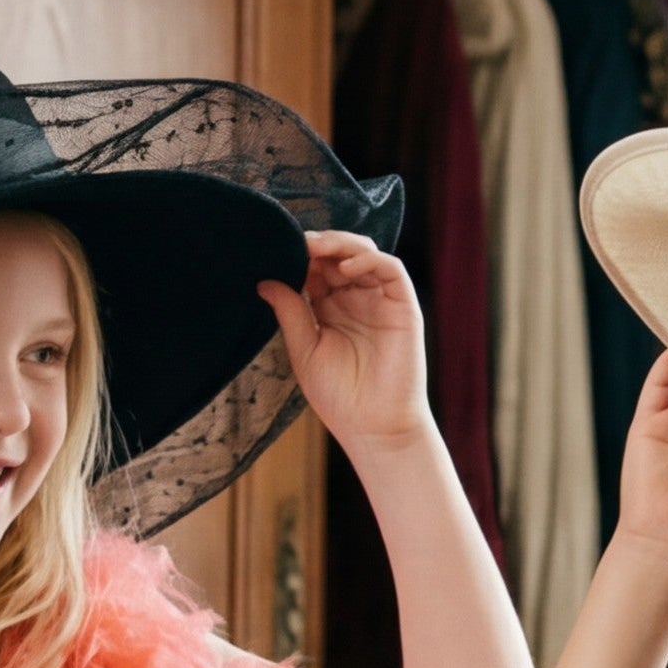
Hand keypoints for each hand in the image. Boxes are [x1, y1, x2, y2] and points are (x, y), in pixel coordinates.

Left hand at [260, 231, 431, 455]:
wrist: (374, 427)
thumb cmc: (339, 397)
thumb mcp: (305, 350)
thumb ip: (290, 313)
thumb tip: (264, 281)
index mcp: (330, 308)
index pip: (316, 269)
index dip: (299, 256)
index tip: (277, 248)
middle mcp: (356, 298)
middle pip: (339, 255)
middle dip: (318, 244)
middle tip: (294, 240)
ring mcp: (380, 299)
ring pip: (364, 254)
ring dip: (341, 245)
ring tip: (316, 247)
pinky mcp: (403, 305)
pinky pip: (390, 268)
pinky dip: (368, 259)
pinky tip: (344, 267)